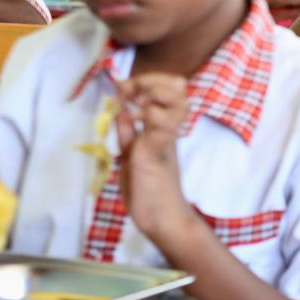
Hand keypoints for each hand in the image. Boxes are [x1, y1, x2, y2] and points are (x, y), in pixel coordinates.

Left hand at [114, 74, 195, 242]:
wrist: (162, 219)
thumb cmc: (148, 191)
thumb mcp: (131, 156)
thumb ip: (128, 135)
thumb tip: (122, 112)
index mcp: (164, 127)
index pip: (169, 89)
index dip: (148, 80)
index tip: (124, 87)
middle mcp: (171, 128)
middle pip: (178, 86)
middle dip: (151, 80)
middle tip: (128, 90)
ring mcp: (168, 138)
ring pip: (178, 100)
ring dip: (155, 93)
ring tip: (136, 102)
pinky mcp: (160, 151)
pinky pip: (163, 123)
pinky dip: (148, 115)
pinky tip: (135, 118)